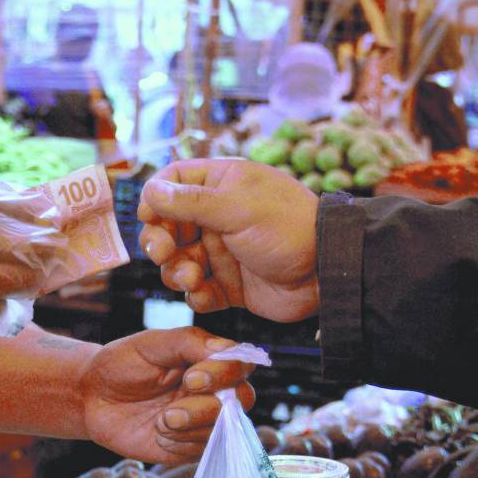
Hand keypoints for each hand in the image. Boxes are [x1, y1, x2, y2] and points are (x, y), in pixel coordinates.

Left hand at [78, 327, 255, 463]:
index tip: (190, 378)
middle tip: (171, 412)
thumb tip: (227, 349)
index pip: (239, 364)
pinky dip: (181, 443)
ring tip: (159, 421)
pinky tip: (158, 434)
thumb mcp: (150, 344)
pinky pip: (204, 450)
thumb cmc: (121, 364)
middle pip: (241, 400)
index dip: (223, 374)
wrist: (92, 398)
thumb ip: (188, 342)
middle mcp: (213, 389)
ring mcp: (204, 418)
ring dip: (189, 427)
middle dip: (208, 408)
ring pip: (223, 428)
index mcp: (208, 359)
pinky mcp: (191, 445)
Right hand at [138, 159, 319, 321]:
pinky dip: (196, 295)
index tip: (150, 218)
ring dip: (176, 271)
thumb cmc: (287, 228)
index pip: (173, 182)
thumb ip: (190, 201)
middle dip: (159, 242)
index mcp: (221, 186)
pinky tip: (205, 293)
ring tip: (192, 277)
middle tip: (164, 253)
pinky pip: (198, 291)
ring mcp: (222, 253)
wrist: (327, 272)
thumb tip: (150, 192)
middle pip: (167, 227)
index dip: (155, 200)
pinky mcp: (229, 286)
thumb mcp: (237, 207)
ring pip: (178, 262)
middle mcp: (218, 217)